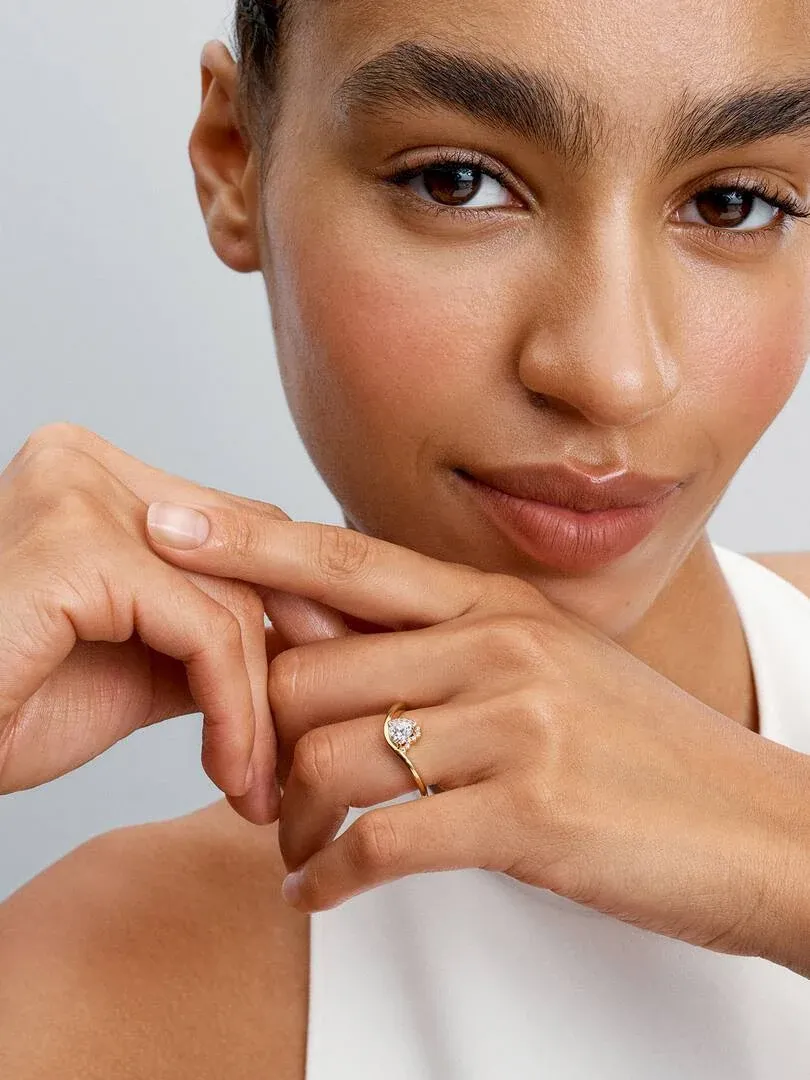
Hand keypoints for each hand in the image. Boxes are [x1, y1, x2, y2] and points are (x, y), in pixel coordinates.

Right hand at [0, 423, 345, 823]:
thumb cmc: (5, 709)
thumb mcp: (134, 662)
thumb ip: (205, 631)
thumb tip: (298, 641)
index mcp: (95, 474)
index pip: (236, 527)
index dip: (292, 607)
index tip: (323, 688)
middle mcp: (84, 462)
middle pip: (247, 554)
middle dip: (294, 651)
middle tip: (311, 739)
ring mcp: (77, 493)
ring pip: (234, 599)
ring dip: (258, 706)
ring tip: (255, 781)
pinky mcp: (77, 548)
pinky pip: (205, 631)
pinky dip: (233, 710)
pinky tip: (227, 772)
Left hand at [147, 502, 809, 963]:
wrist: (761, 825)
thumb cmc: (644, 749)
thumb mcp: (551, 668)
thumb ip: (447, 644)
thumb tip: (331, 637)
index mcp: (498, 605)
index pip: (345, 560)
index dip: (248, 542)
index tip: (168, 526)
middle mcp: (499, 647)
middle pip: (310, 672)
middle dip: (260, 739)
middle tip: (250, 787)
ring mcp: (515, 725)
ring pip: (331, 758)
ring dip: (291, 823)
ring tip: (295, 854)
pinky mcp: (526, 812)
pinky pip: (380, 842)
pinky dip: (329, 880)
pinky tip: (319, 895)